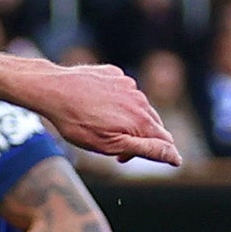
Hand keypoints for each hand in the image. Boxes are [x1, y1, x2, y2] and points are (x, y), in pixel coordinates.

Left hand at [25, 63, 180, 166]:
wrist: (53, 90)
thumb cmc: (79, 123)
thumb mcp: (111, 145)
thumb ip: (147, 150)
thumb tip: (177, 157)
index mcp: (143, 121)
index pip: (165, 141)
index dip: (153, 154)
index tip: (123, 157)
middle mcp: (141, 101)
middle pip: (152, 124)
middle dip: (137, 138)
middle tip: (109, 145)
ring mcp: (128, 85)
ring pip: (137, 107)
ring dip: (126, 119)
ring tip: (98, 124)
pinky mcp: (115, 74)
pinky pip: (123, 91)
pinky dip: (115, 101)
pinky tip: (95, 105)